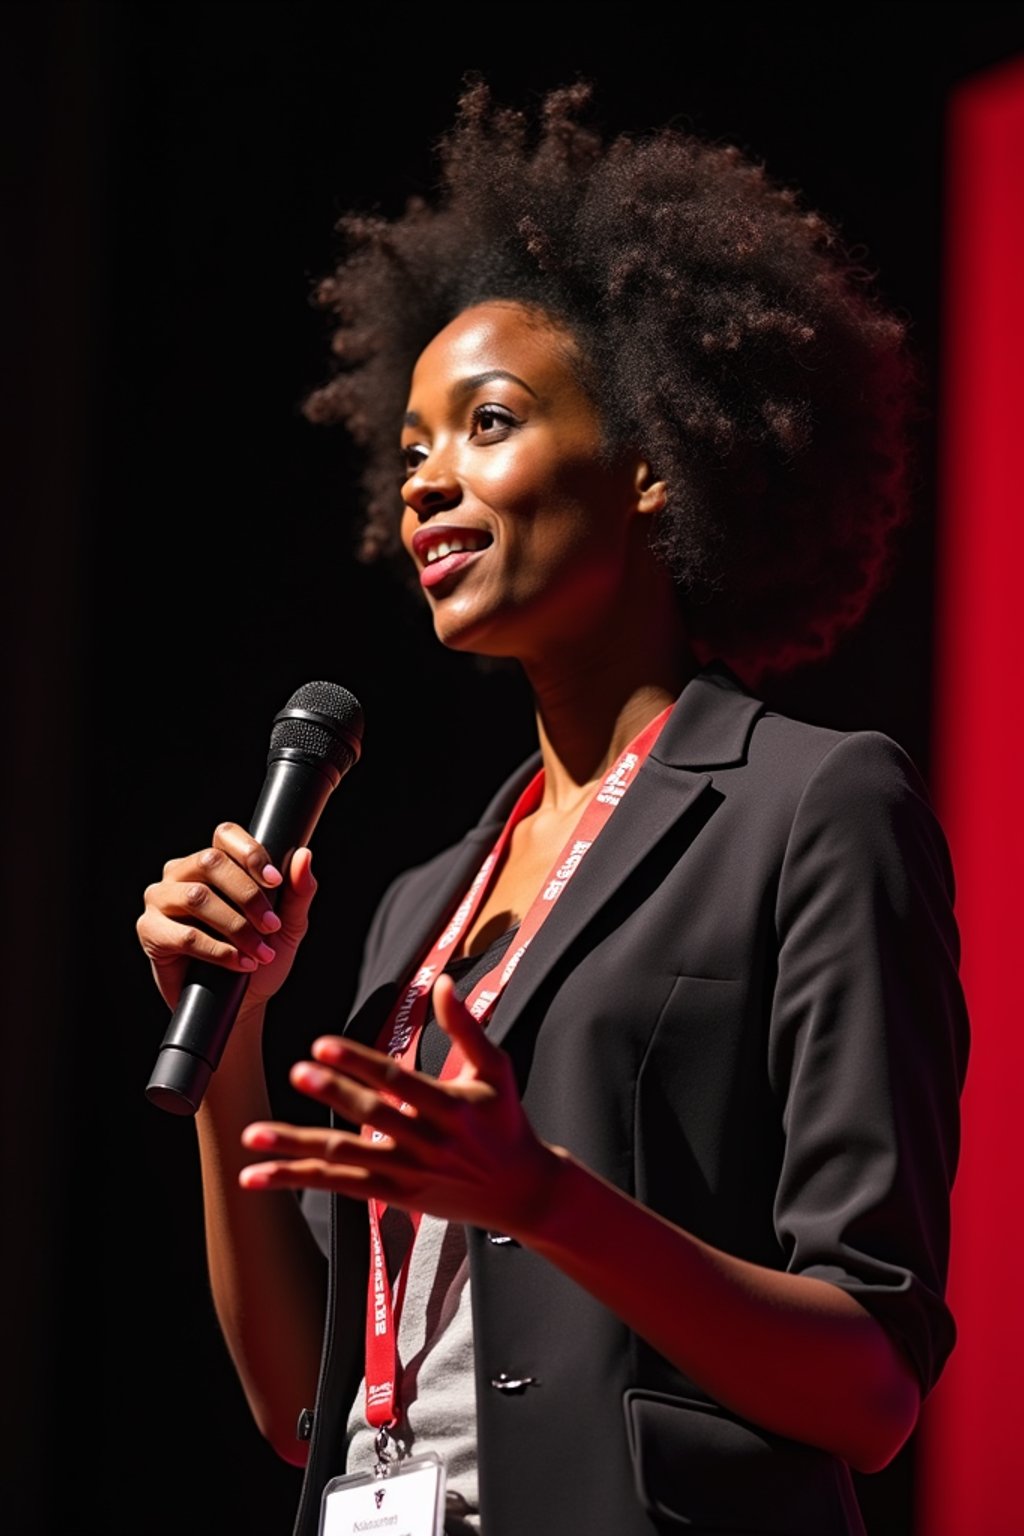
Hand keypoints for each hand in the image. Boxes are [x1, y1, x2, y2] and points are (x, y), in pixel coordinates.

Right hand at [136, 822, 317, 1010]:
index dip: (251, 853)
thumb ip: (298, 890)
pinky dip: (219, 950)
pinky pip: (185, 935)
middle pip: (211, 862)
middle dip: (248, 895)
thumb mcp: (289, 924)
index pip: (225, 835)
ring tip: (259, 951)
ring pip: (197, 897)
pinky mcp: (150, 931)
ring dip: (236, 926)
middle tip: (271, 926)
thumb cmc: (261, 956)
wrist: (241, 1002)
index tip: (275, 882)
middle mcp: (181, 873)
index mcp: (212, 862)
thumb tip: (303, 856)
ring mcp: (161, 899)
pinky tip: (239, 963)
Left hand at [238, 974, 561, 1239]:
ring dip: (295, 1147)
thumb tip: (442, 982)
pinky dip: (296, 1179)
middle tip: (296, 1072)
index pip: (397, 1081)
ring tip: (254, 1136)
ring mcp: (406, 1172)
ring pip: (343, 1158)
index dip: (359, 1062)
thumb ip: (466, 1027)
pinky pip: (337, 1185)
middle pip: (371, 1117)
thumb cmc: (506, 1122)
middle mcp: (426, 1142)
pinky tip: (257, 1175)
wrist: (522, 1192)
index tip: (323, 1044)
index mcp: (450, 1106)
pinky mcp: (392, 1193)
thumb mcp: (496, 1070)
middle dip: (332, 1094)